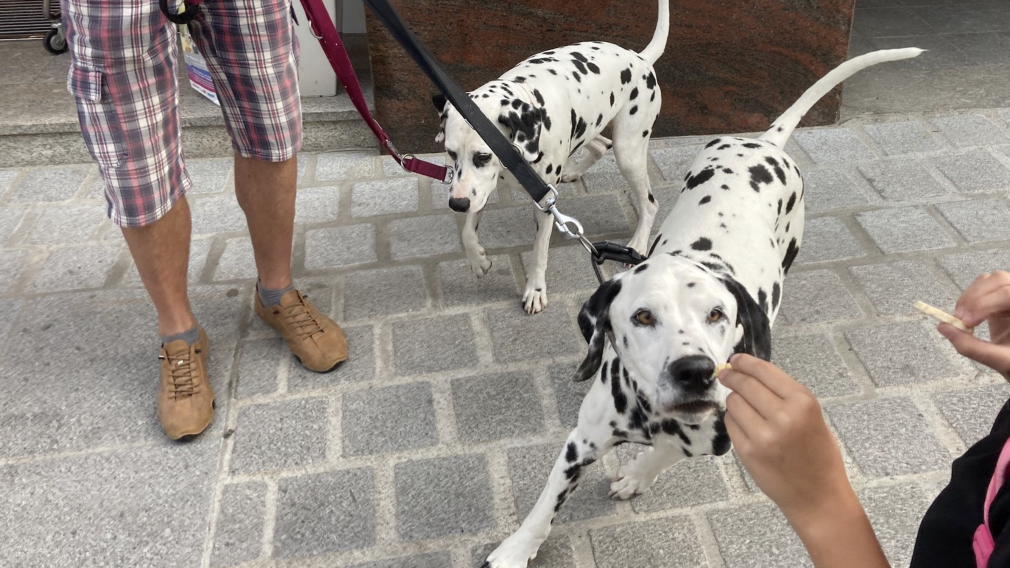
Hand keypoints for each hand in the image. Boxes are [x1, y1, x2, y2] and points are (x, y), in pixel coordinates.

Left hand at [718, 354, 849, 522]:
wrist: (818, 497)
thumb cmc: (819, 456)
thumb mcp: (813, 417)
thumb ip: (785, 396)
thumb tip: (752, 375)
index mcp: (803, 402)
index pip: (765, 371)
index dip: (745, 362)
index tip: (735, 359)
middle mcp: (783, 415)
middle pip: (745, 384)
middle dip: (732, 376)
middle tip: (725, 374)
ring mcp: (763, 435)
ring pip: (733, 403)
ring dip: (734, 401)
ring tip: (743, 407)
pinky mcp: (748, 452)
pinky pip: (731, 424)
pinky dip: (733, 420)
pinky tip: (743, 425)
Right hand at [946, 271, 1009, 379]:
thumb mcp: (999, 360)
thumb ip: (971, 347)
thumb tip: (943, 328)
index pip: (1008, 294)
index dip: (984, 304)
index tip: (966, 323)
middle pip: (998, 281)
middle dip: (975, 298)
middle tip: (959, 319)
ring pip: (989, 280)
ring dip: (970, 296)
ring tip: (960, 317)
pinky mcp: (1000, 297)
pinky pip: (983, 286)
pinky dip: (969, 297)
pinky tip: (966, 314)